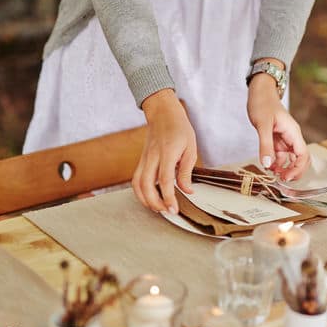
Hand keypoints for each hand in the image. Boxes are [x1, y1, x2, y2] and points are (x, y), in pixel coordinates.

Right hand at [134, 89, 197, 213]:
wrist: (163, 114)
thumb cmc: (179, 129)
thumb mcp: (191, 148)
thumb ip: (187, 171)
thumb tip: (187, 191)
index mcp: (167, 153)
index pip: (165, 180)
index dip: (168, 197)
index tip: (173, 209)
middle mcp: (152, 157)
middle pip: (146, 185)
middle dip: (155, 203)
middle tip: (167, 212)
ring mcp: (144, 159)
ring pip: (137, 184)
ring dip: (145, 200)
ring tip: (158, 208)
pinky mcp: (141, 161)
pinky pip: (136, 180)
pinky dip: (140, 193)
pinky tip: (150, 199)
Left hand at [247, 71, 309, 180]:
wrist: (259, 91)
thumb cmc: (263, 103)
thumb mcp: (263, 124)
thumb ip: (265, 145)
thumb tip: (268, 164)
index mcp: (293, 133)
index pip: (303, 155)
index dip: (297, 168)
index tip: (286, 177)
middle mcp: (292, 137)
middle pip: (300, 159)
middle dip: (294, 171)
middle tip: (281, 179)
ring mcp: (285, 139)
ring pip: (289, 159)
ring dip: (283, 168)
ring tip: (271, 173)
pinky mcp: (277, 139)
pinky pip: (280, 155)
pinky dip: (275, 162)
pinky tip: (267, 164)